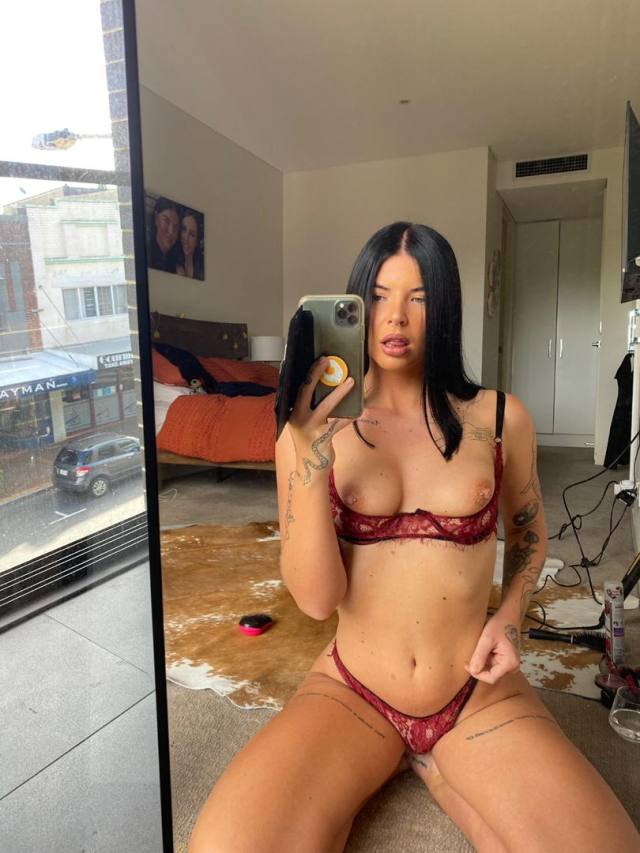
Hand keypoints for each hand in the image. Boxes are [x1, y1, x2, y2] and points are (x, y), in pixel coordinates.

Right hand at [287, 356, 355, 478]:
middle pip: (305, 390)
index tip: (318, 360)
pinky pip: (338, 423)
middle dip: (316, 373)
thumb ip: (311, 408)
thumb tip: (328, 388)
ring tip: (351, 382)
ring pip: (326, 406)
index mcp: (291, 412)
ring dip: (340, 393)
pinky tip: (358, 412)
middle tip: (327, 360)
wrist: (310, 468)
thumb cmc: (310, 442)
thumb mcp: (305, 423)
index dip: (308, 373)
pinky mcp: (321, 437)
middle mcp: (297, 417)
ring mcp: (308, 427)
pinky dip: (349, 417)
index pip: (298, 388)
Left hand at [463, 613, 520, 684]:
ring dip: (483, 662)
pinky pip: (494, 664)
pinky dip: (486, 659)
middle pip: (492, 675)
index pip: (491, 678)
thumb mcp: (487, 639)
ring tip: (479, 649)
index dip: (477, 674)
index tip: (467, 665)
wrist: (510, 615)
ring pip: (492, 670)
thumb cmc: (500, 624)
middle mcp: (513, 667)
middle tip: (469, 657)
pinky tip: (484, 649)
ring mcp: (511, 664)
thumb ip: (480, 656)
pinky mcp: (508, 660)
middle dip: (480, 667)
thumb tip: (473, 671)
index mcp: (510, 663)